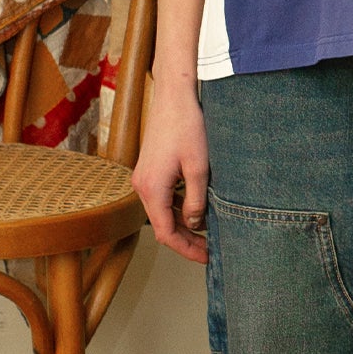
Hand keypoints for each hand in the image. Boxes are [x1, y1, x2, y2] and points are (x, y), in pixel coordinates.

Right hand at [134, 79, 210, 262]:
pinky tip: (197, 209)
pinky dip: (178, 208)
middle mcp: (142, 186)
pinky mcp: (149, 169)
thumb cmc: (187, 126)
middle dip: (186, 240)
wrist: (174, 95)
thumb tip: (195, 224)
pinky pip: (162, 198)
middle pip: (162, 225)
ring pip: (162, 212)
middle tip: (211, 250)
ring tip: (208, 232)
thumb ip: (196, 201)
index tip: (207, 258)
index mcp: (152, 189)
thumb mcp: (199, 168)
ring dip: (183, 224)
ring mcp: (144, 177)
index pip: (166, 234)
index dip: (187, 250)